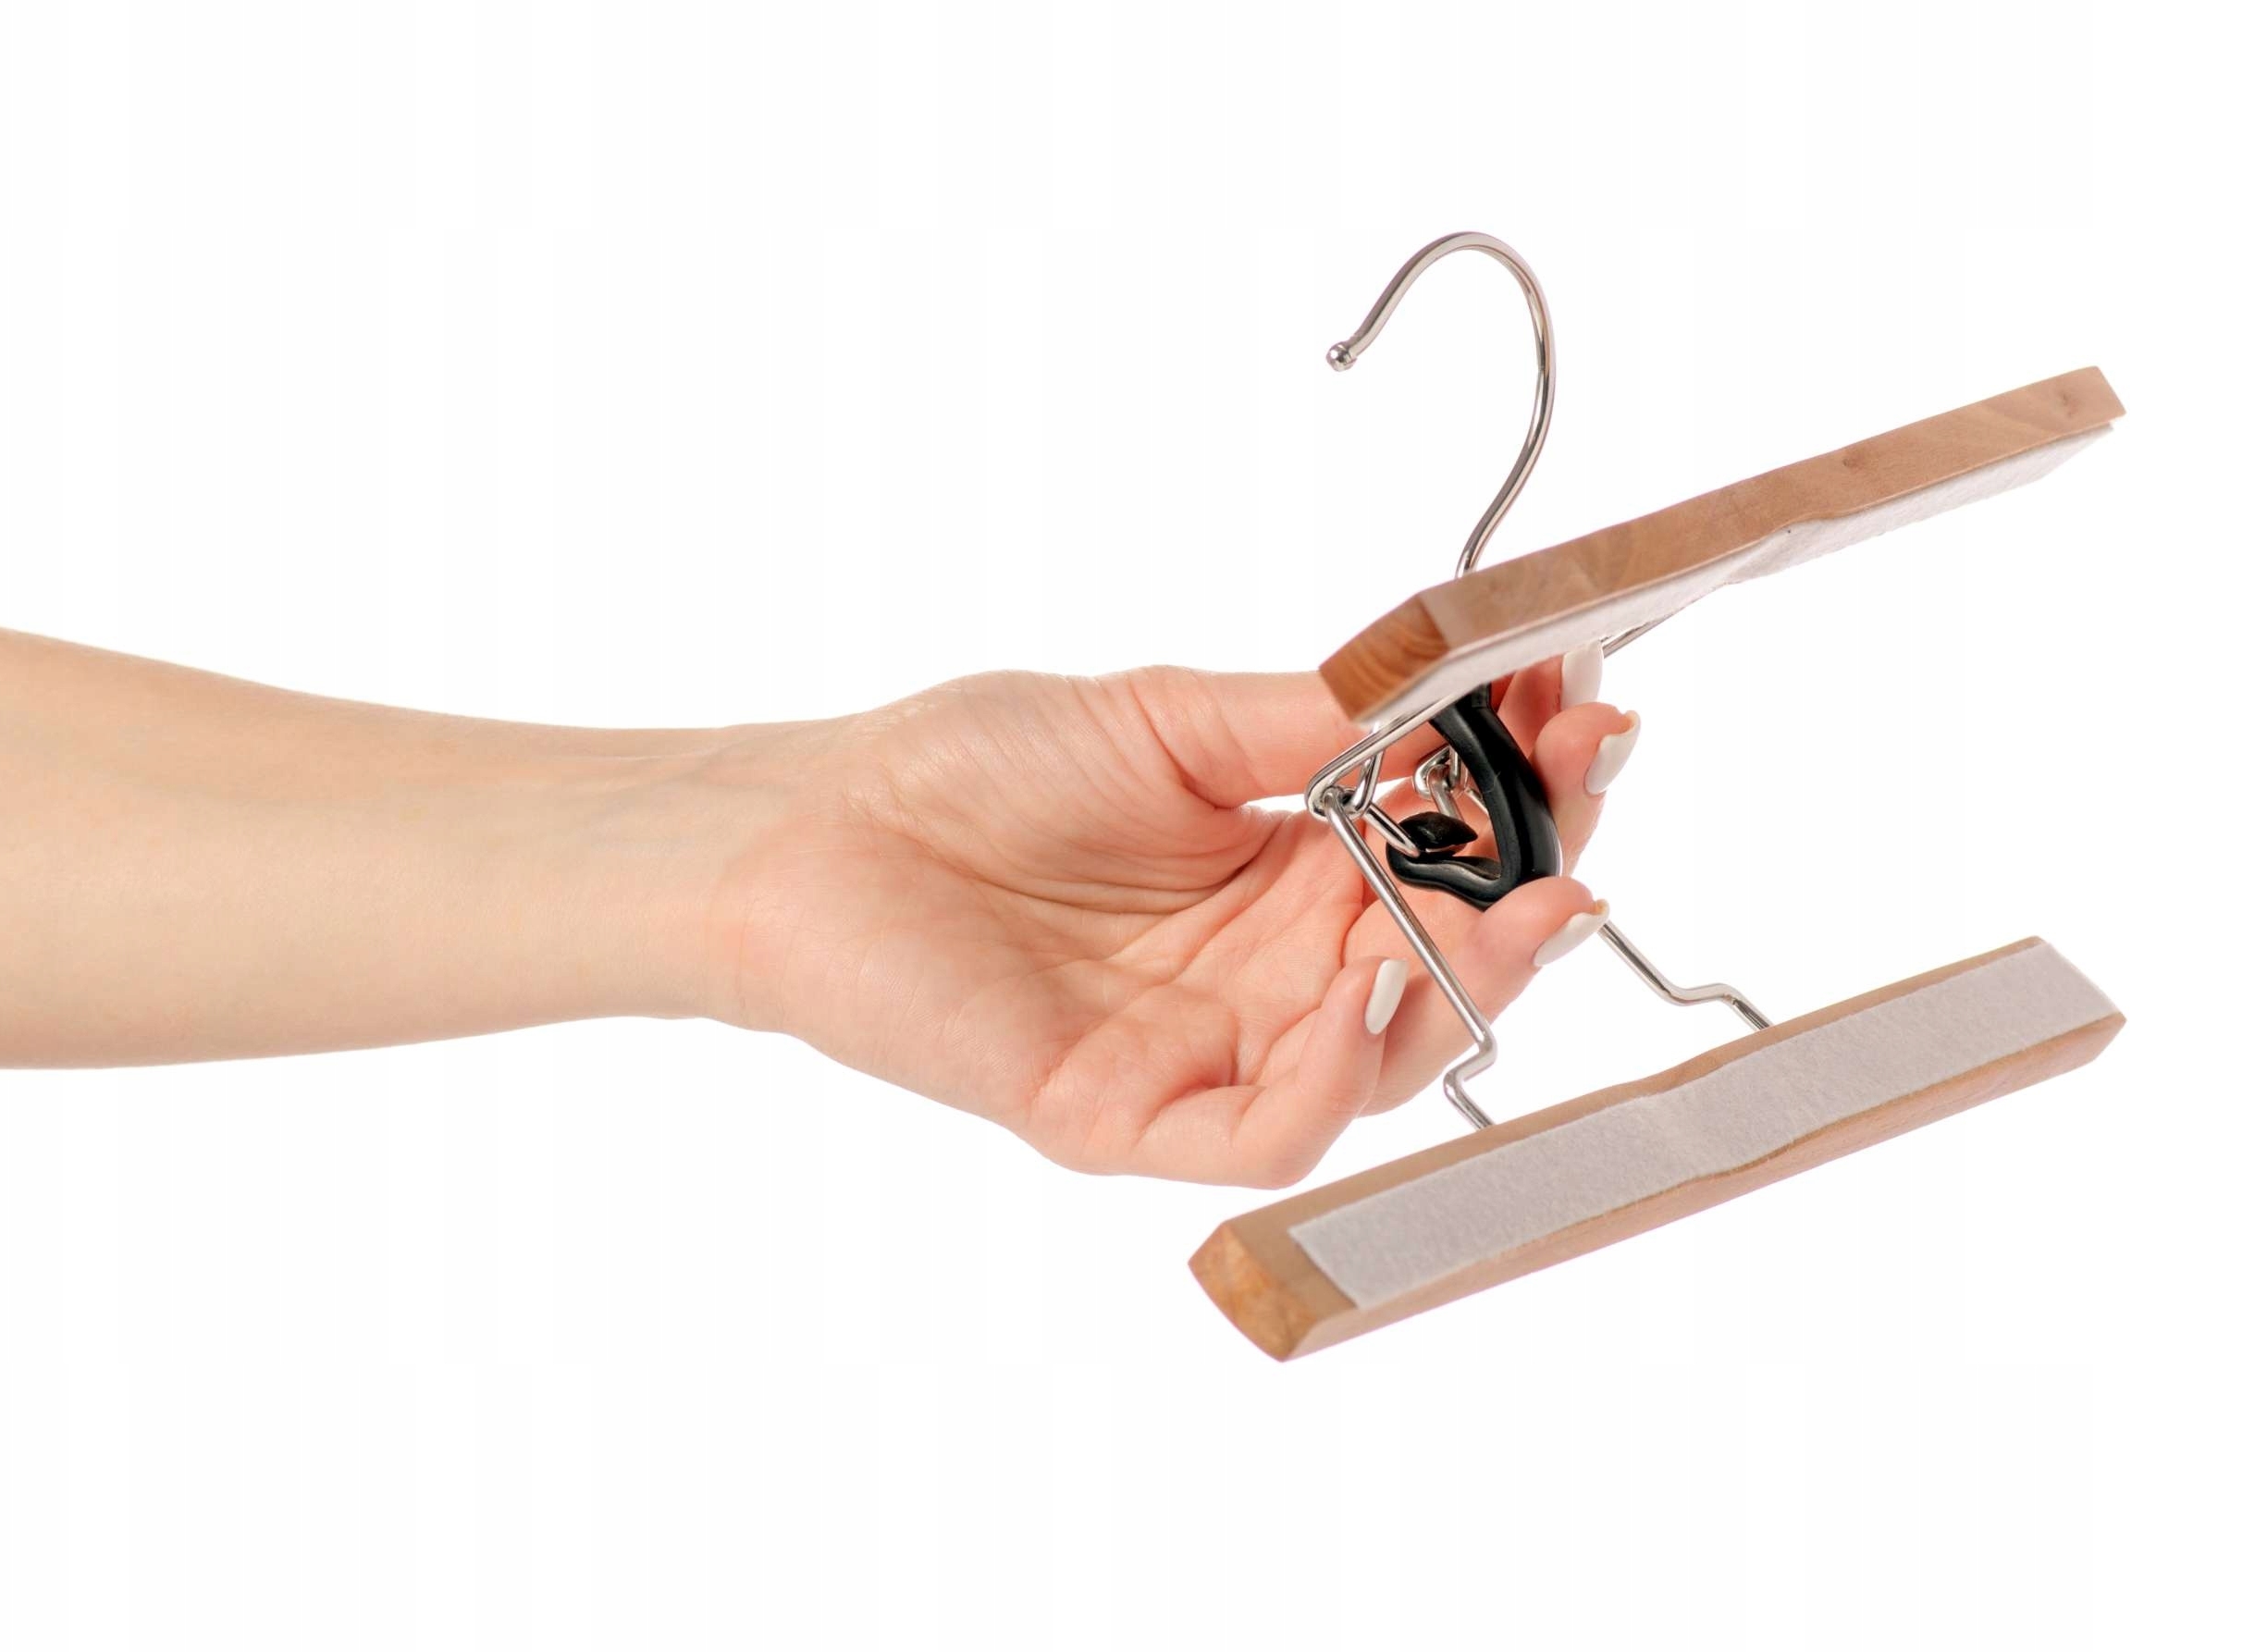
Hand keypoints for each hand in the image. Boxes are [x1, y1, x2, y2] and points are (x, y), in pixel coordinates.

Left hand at [707, 660, 1636, 1184]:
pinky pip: (1264, 1133)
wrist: (816, 828)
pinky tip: (1368, 988)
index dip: (1526, 807)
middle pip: (1436, 975)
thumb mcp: (1164, 719)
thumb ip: (1305, 724)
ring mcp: (1198, 1055)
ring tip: (1519, 905)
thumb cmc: (968, 769)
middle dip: (1528, 904)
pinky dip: (1334, 1078)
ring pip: (1376, 1066)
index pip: (1442, 866)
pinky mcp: (1123, 1117)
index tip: (1590, 721)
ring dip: (1461, 992)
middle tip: (1581, 831)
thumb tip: (1454, 694)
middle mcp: (1260, 978)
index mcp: (1279, 880)